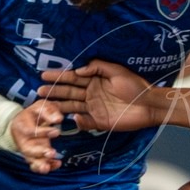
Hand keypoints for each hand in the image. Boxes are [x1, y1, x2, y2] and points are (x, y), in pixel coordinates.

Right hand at [9, 99, 63, 172]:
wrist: (21, 123)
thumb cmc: (33, 114)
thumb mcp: (40, 107)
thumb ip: (49, 111)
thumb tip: (59, 118)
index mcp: (22, 126)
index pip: (31, 131)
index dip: (43, 132)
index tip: (56, 131)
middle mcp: (23, 140)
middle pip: (29, 149)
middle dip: (40, 152)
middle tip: (52, 153)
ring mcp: (27, 150)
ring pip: (31, 160)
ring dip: (40, 164)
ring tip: (47, 167)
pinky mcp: (33, 157)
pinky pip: (37, 166)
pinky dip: (46, 167)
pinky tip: (56, 164)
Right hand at [38, 61, 157, 131]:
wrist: (150, 105)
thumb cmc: (136, 86)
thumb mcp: (117, 71)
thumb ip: (98, 67)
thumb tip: (78, 69)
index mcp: (95, 80)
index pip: (73, 78)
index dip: (59, 76)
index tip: (44, 75)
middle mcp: (92, 94)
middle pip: (69, 92)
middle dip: (54, 90)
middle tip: (39, 89)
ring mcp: (94, 109)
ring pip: (73, 106)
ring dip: (59, 106)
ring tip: (44, 104)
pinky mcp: (100, 122)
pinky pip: (85, 122)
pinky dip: (77, 121)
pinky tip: (70, 119)